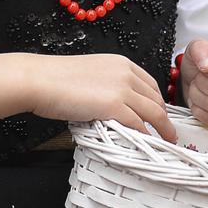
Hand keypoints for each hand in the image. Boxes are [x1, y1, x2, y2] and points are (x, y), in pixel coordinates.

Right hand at [21, 52, 175, 139]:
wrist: (40, 80)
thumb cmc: (55, 79)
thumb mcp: (90, 74)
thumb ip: (106, 85)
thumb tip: (112, 104)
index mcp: (120, 63)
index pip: (150, 83)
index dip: (158, 100)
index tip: (161, 112)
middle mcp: (126, 73)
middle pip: (156, 98)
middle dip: (164, 116)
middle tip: (167, 130)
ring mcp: (122, 89)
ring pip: (154, 112)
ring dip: (163, 128)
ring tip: (167, 140)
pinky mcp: (114, 106)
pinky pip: (139, 124)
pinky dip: (146, 135)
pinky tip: (148, 143)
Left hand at [181, 39, 207, 127]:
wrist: (195, 78)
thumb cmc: (202, 61)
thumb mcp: (197, 47)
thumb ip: (201, 50)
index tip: (205, 68)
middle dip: (201, 84)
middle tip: (198, 79)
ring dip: (197, 97)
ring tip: (198, 89)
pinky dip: (199, 110)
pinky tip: (200, 102)